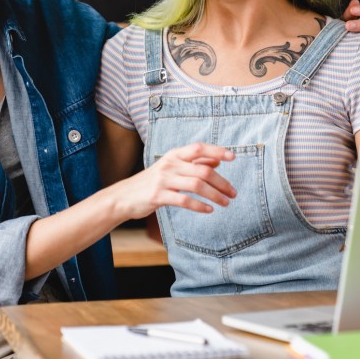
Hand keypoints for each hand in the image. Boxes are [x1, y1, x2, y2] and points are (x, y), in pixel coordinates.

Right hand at [106, 143, 236, 220]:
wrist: (125, 196)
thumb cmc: (153, 182)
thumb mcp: (172, 167)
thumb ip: (194, 163)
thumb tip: (217, 160)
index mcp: (174, 155)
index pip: (199, 148)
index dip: (217, 151)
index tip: (233, 157)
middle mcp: (170, 164)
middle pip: (203, 171)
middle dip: (222, 182)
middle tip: (233, 193)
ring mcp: (163, 180)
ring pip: (196, 185)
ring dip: (215, 195)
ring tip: (226, 203)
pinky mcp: (158, 196)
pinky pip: (184, 200)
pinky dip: (199, 206)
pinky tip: (209, 210)